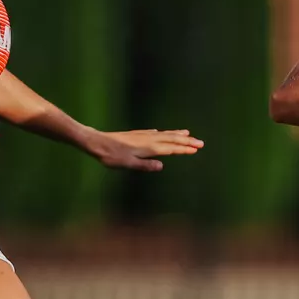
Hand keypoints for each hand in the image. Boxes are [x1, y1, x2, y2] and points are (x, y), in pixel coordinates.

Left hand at [86, 129, 203, 171]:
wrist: (97, 142)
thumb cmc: (112, 156)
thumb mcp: (128, 164)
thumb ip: (145, 165)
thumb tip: (161, 165)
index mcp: (149, 148)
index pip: (171, 148)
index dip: (184, 149)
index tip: (196, 149)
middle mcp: (149, 140)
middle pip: (172, 140)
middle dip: (187, 141)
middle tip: (201, 142)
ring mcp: (143, 136)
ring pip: (165, 134)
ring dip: (177, 135)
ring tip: (188, 134)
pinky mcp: (137, 134)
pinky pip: (156, 133)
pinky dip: (164, 133)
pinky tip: (163, 132)